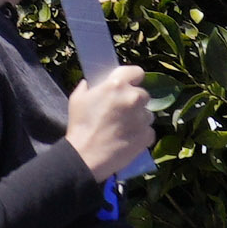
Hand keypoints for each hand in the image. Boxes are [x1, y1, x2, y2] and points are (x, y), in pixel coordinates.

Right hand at [60, 64, 153, 184]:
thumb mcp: (78, 99)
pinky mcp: (147, 135)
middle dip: (134, 100)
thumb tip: (91, 84)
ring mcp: (142, 117)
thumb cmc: (80, 125)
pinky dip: (141, 133)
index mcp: (116, 85)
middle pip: (142, 94)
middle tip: (122, 111)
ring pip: (147, 113)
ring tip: (124, 128)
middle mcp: (133, 98)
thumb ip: (88, 87)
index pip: (137, 72)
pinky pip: (148, 130)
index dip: (132, 78)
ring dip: (138, 117)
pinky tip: (128, 139)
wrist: (87, 155)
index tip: (128, 84)